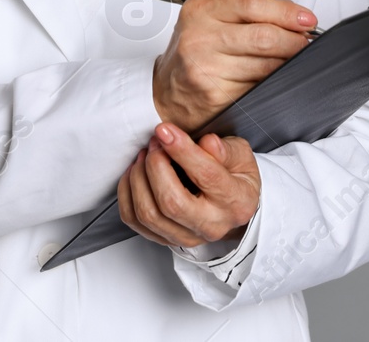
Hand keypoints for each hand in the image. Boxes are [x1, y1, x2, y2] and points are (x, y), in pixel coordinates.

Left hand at [118, 123, 260, 248]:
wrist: (233, 207)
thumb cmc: (236, 177)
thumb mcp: (241, 156)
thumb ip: (225, 149)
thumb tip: (207, 143)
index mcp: (236, 201)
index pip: (206, 176)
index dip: (181, 150)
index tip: (164, 130)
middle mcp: (212, 225)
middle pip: (171, 203)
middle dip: (155, 166)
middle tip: (155, 143)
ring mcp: (187, 237)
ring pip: (149, 214)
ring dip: (139, 178)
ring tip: (145, 155)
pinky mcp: (166, 239)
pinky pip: (134, 221)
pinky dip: (128, 193)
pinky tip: (135, 174)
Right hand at [151, 0, 316, 131]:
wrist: (166, 91)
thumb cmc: (193, 51)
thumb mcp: (212, 18)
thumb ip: (251, 11)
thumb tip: (296, 15)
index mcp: (201, 11)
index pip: (253, 4)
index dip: (287, 12)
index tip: (306, 20)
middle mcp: (200, 38)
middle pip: (264, 36)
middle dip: (294, 41)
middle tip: (303, 43)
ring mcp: (206, 69)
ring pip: (266, 65)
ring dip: (286, 64)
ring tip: (287, 60)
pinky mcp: (216, 96)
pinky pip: (258, 87)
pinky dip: (270, 83)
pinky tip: (268, 78)